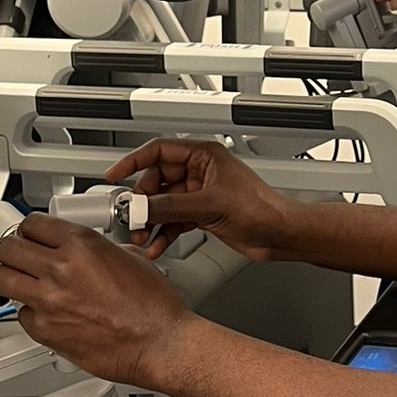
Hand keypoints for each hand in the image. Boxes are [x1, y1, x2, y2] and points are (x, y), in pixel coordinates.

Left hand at [0, 214, 188, 389]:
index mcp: (82, 244)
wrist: (160, 343)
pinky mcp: (46, 330)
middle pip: (8, 248)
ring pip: (2, 279)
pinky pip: (22, 315)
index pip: (32, 224)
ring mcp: (49, 300)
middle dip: (12, 251)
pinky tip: (44, 312)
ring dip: (9, 278)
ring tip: (18, 281)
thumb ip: (100, 249)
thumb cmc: (154, 307)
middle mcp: (61, 268)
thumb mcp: (132, 257)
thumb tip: (87, 251)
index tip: (29, 236)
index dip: (29, 230)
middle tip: (18, 257)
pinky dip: (29, 313)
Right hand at [104, 138, 294, 262]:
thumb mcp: (210, 205)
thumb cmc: (262, 208)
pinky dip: (164, 233)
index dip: (134, 161)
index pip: (159, 151)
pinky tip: (158, 245)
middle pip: (157, 182)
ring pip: (164, 205)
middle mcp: (200, 172)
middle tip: (133, 218)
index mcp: (204, 156)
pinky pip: (174, 221)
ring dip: (152, 222)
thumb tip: (143, 207)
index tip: (116, 175)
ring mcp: (201, 195)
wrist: (280, 234)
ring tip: (143, 237)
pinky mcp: (203, 215)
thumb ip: (171, 206)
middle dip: (143, 202)